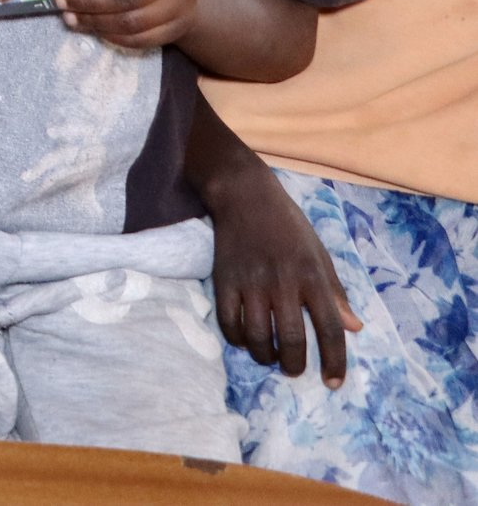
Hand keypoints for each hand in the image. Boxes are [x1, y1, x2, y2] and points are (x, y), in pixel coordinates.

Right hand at [210, 162, 358, 385]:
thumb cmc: (289, 226)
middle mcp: (283, 283)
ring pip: (258, 337)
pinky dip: (238, 339)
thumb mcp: (321, 255)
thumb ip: (335, 293)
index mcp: (313, 277)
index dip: (334, 360)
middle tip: (294, 371)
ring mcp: (251, 282)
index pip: (330, 328)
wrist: (244, 195)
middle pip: (292, 339)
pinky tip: (245, 340)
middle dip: (295, 365)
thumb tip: (354, 328)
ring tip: (270, 358)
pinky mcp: (223, 280)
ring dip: (265, 357)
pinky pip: (229, 323)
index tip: (333, 382)